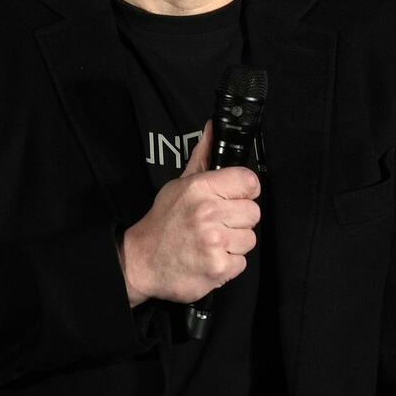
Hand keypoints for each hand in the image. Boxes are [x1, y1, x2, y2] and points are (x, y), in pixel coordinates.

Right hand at [118, 121, 260, 306]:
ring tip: (212, 241)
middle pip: (254, 212)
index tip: (235, 197)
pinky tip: (210, 257)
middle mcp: (209, 213)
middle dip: (238, 219)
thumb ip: (202, 157)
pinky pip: (242, 262)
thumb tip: (213, 127)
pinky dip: (228, 264)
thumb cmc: (164, 221)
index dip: (246, 191)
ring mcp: (214, 241)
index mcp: (201, 188)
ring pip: (250, 238)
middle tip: (218, 223)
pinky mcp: (218, 268)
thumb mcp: (180, 184)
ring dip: (234, 243)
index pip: (249, 181)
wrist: (142, 260)